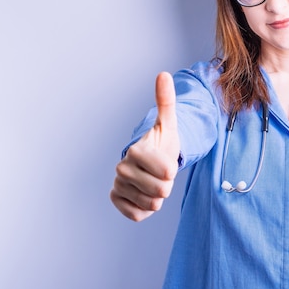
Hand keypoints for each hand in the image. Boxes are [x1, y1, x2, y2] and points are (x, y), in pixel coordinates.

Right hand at [110, 72, 180, 220]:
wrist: (149, 161)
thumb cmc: (162, 143)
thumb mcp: (168, 124)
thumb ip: (166, 101)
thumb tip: (163, 74)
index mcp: (136, 150)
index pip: (165, 172)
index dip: (172, 170)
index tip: (167, 163)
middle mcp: (122, 168)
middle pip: (160, 191)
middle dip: (167, 185)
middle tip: (161, 174)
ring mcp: (118, 185)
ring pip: (150, 204)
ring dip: (157, 197)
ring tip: (153, 182)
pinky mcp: (116, 200)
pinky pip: (138, 215)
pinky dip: (146, 209)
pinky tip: (144, 195)